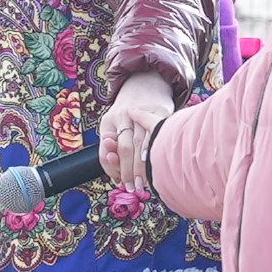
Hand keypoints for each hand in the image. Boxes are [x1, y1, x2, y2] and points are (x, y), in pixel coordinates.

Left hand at [98, 69, 177, 192]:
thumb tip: (114, 173)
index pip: (118, 146)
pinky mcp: (163, 112)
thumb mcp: (110, 125)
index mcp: (113, 119)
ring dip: (145, 165)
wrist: (145, 83)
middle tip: (133, 187)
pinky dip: (158, 149)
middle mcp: (128, 115)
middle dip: (131, 169)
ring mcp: (147, 112)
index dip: (119, 166)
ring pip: (145, 142)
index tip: (121, 181)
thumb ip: (108, 148)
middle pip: (130, 146)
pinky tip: (159, 163)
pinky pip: (160, 133)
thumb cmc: (124, 114)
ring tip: (145, 183)